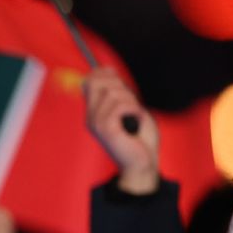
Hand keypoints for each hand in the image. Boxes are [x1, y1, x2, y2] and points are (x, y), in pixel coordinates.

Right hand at [83, 66, 159, 194]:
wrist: (142, 163)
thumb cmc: (139, 138)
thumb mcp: (129, 109)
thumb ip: (117, 92)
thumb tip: (105, 69)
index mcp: (94, 112)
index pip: (89, 81)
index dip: (104, 73)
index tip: (118, 78)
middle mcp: (91, 117)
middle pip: (98, 82)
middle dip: (119, 85)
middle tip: (132, 102)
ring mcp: (97, 123)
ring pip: (113, 94)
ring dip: (131, 101)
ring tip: (136, 116)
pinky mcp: (106, 129)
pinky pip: (121, 106)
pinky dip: (135, 111)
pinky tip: (137, 122)